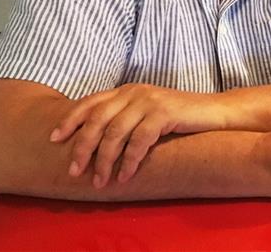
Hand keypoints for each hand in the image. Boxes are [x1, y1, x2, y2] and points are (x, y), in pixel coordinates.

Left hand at [50, 84, 223, 187]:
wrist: (216, 112)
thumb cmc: (180, 118)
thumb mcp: (147, 113)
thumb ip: (125, 117)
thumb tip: (96, 141)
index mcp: (126, 90)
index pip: (90, 102)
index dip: (69, 120)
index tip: (54, 139)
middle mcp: (134, 92)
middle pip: (97, 119)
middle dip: (82, 147)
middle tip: (75, 171)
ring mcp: (149, 101)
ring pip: (115, 132)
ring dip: (104, 160)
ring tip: (99, 181)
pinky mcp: (165, 113)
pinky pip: (139, 141)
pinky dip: (129, 161)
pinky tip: (125, 176)